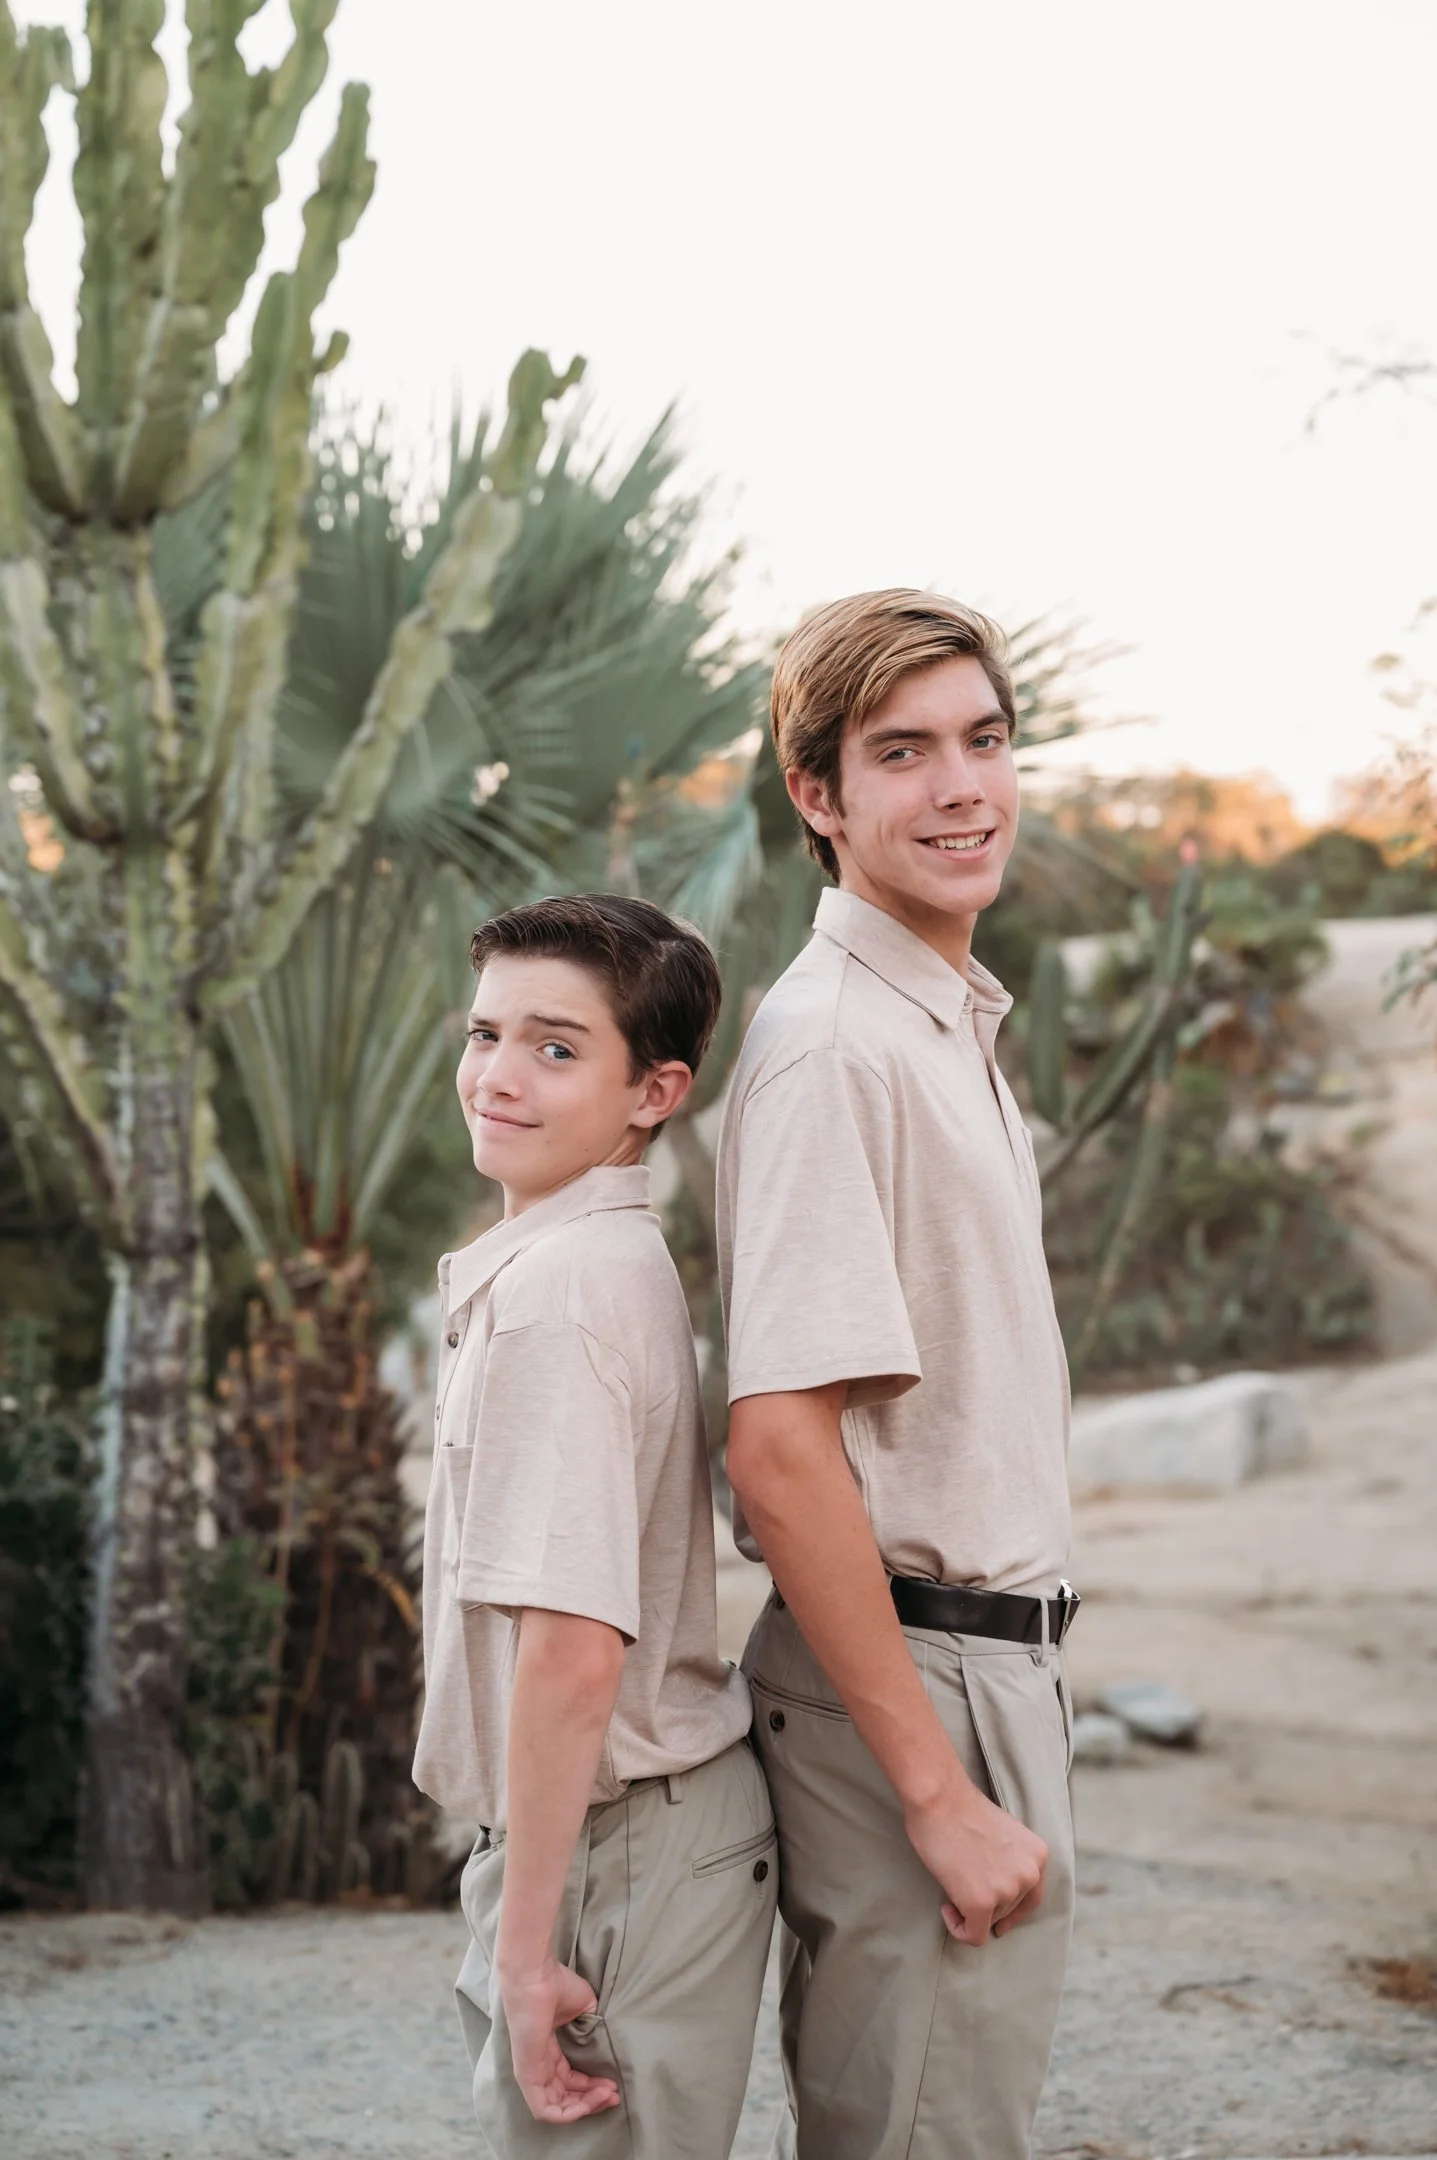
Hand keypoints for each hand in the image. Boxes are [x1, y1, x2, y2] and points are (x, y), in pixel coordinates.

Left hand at [498, 1953, 620, 2124]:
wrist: (536, 1976)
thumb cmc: (557, 1985)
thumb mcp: (584, 2009)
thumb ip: (594, 2030)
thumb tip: (608, 2042)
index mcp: (548, 2050)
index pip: (570, 2080)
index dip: (593, 2086)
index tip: (613, 2084)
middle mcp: (539, 2065)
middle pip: (566, 2097)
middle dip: (593, 2100)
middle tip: (615, 2095)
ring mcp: (531, 2072)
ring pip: (558, 2108)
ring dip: (586, 2106)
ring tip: (607, 2095)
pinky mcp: (526, 2076)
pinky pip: (545, 2110)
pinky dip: (570, 2113)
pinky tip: (589, 2103)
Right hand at [904, 1775, 1048, 1946]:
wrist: (939, 1799)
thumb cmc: (961, 1809)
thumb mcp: (1005, 1835)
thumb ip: (1011, 1861)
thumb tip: (999, 1891)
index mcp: (1038, 1856)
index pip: (1031, 1898)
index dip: (1012, 1912)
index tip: (997, 1920)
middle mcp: (1029, 1875)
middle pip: (1008, 1910)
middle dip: (985, 1904)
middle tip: (961, 1883)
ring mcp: (1006, 1890)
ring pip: (988, 1921)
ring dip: (969, 1911)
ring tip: (951, 1884)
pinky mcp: (981, 1903)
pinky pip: (973, 1936)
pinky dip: (958, 1930)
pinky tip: (947, 1910)